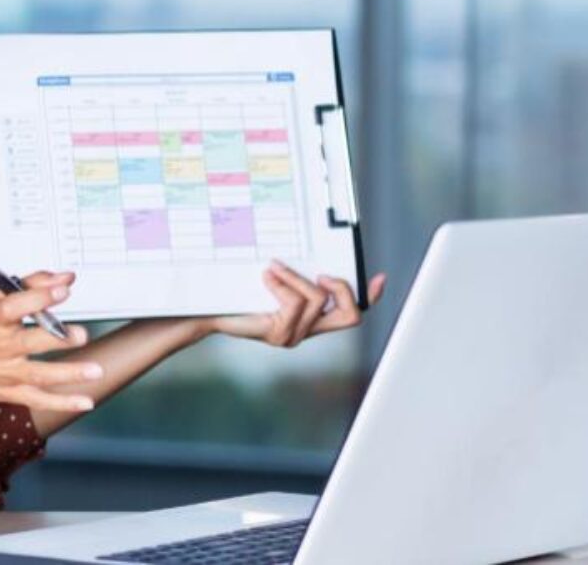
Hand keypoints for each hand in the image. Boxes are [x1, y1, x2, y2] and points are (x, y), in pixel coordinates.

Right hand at [0, 270, 100, 411]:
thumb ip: (31, 284)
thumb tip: (64, 277)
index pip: (17, 305)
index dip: (40, 297)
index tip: (63, 289)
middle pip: (30, 342)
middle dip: (57, 339)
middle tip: (81, 334)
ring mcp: (5, 371)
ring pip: (39, 374)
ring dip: (69, 374)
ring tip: (94, 370)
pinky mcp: (8, 392)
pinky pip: (38, 399)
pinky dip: (62, 402)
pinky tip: (85, 401)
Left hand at [205, 261, 386, 348]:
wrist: (209, 312)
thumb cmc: (239, 294)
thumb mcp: (274, 279)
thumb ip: (295, 272)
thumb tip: (312, 251)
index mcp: (312, 318)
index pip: (350, 312)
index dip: (369, 297)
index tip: (378, 277)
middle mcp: (308, 330)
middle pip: (351, 317)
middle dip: (342, 288)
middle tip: (321, 274)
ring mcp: (294, 336)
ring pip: (317, 301)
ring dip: (296, 278)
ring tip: (274, 268)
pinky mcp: (278, 334)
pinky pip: (294, 304)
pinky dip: (282, 284)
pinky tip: (266, 277)